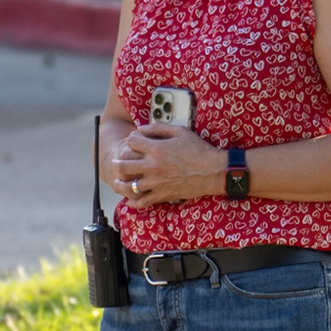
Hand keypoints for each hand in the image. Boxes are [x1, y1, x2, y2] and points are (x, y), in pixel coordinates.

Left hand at [111, 123, 225, 207]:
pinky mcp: (162, 195)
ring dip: (120, 183)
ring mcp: (156, 183)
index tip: (133, 141)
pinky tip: (130, 199)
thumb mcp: (180, 131)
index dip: (130, 139)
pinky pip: (142, 202)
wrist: (214, 171)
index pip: (131, 142)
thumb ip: (159, 128)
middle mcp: (153, 166)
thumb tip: (142, 129)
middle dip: (117, 162)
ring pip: (129, 186)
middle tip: (117, 162)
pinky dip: (134, 202)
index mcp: (156, 149)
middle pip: (123, 165)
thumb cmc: (199, 150)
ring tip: (118, 181)